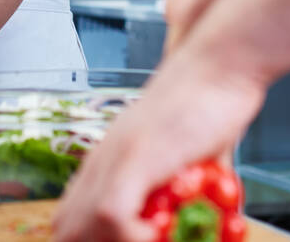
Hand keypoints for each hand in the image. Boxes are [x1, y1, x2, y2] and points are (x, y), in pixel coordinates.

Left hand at [52, 50, 264, 241]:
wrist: (220, 64)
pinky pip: (111, 215)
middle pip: (68, 230)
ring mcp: (116, 158)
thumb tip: (204, 219)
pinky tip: (157, 235)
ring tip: (153, 240)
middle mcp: (102, 160)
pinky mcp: (136, 156)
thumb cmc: (209, 103)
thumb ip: (185, 189)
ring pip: (81, 230)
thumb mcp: (189, 156)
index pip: (69, 222)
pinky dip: (129, 237)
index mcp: (106, 162)